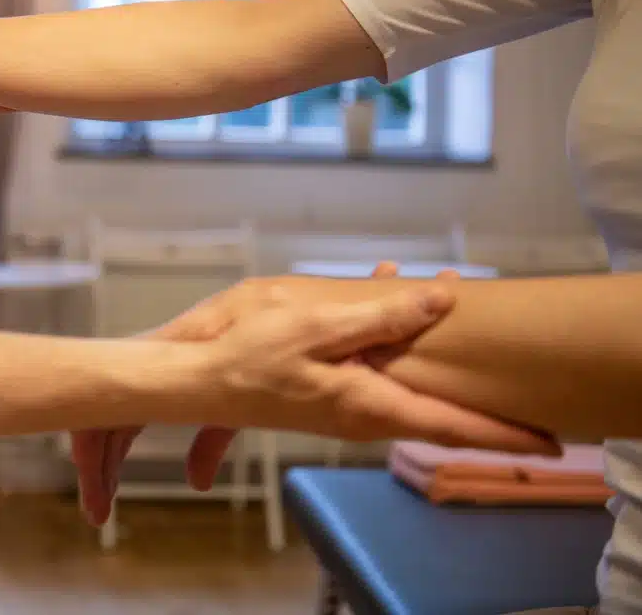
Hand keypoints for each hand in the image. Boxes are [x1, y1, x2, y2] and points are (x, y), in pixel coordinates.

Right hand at [72, 267, 553, 526]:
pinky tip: (376, 292)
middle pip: (432, 410)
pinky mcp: (319, 394)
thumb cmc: (242, 357)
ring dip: (427, 356)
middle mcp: (359, 412)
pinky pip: (367, 372)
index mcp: (365, 402)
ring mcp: (339, 406)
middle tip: (511, 383)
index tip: (547, 442)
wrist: (185, 382)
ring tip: (439, 299)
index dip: (500, 433)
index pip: (447, 426)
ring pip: (401, 387)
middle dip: (475, 397)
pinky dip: (382, 342)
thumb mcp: (311, 326)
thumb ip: (377, 317)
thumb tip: (439, 301)